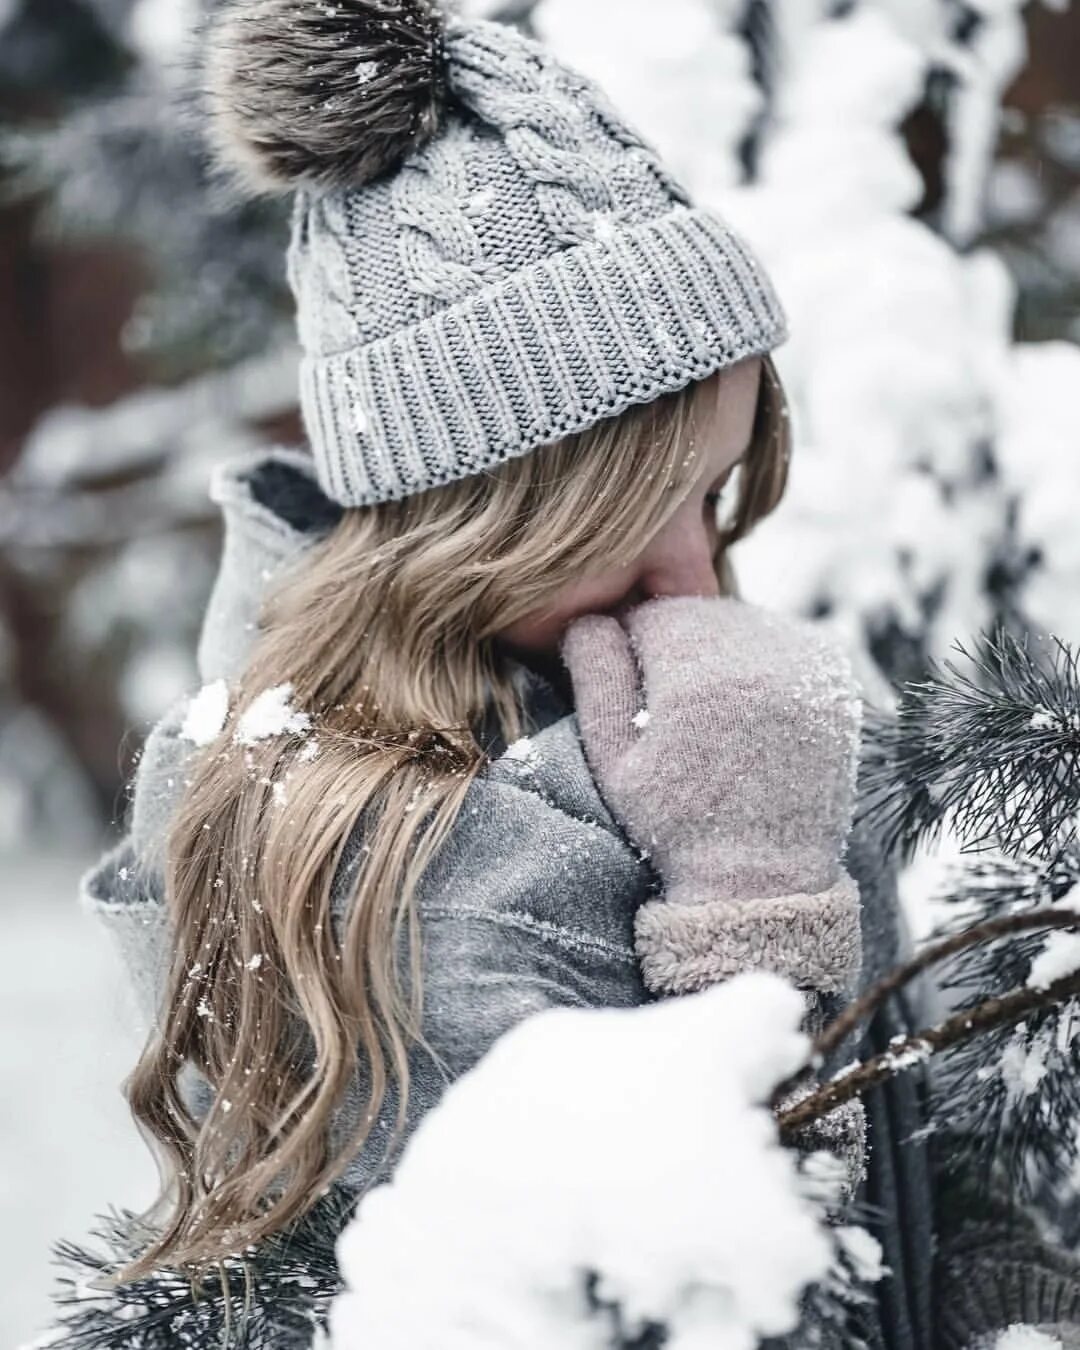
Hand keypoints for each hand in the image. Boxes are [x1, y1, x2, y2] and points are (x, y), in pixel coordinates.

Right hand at [561, 596, 863, 995]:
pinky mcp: (833, 677)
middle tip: (678, 713)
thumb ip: (597, 680)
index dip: (633, 652)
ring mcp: (803, 664)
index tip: (639, 698)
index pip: (650, 615)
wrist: (762, 876)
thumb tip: (587, 618)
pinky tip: (750, 712)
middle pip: (700, 615)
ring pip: (742, 625)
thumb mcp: (614, 760)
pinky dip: (763, 664)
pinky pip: (784, 642)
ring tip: (714, 718)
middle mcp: (757, 654)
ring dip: (721, 655)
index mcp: (696, 671)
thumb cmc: (677, 824)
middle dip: (680, 650)